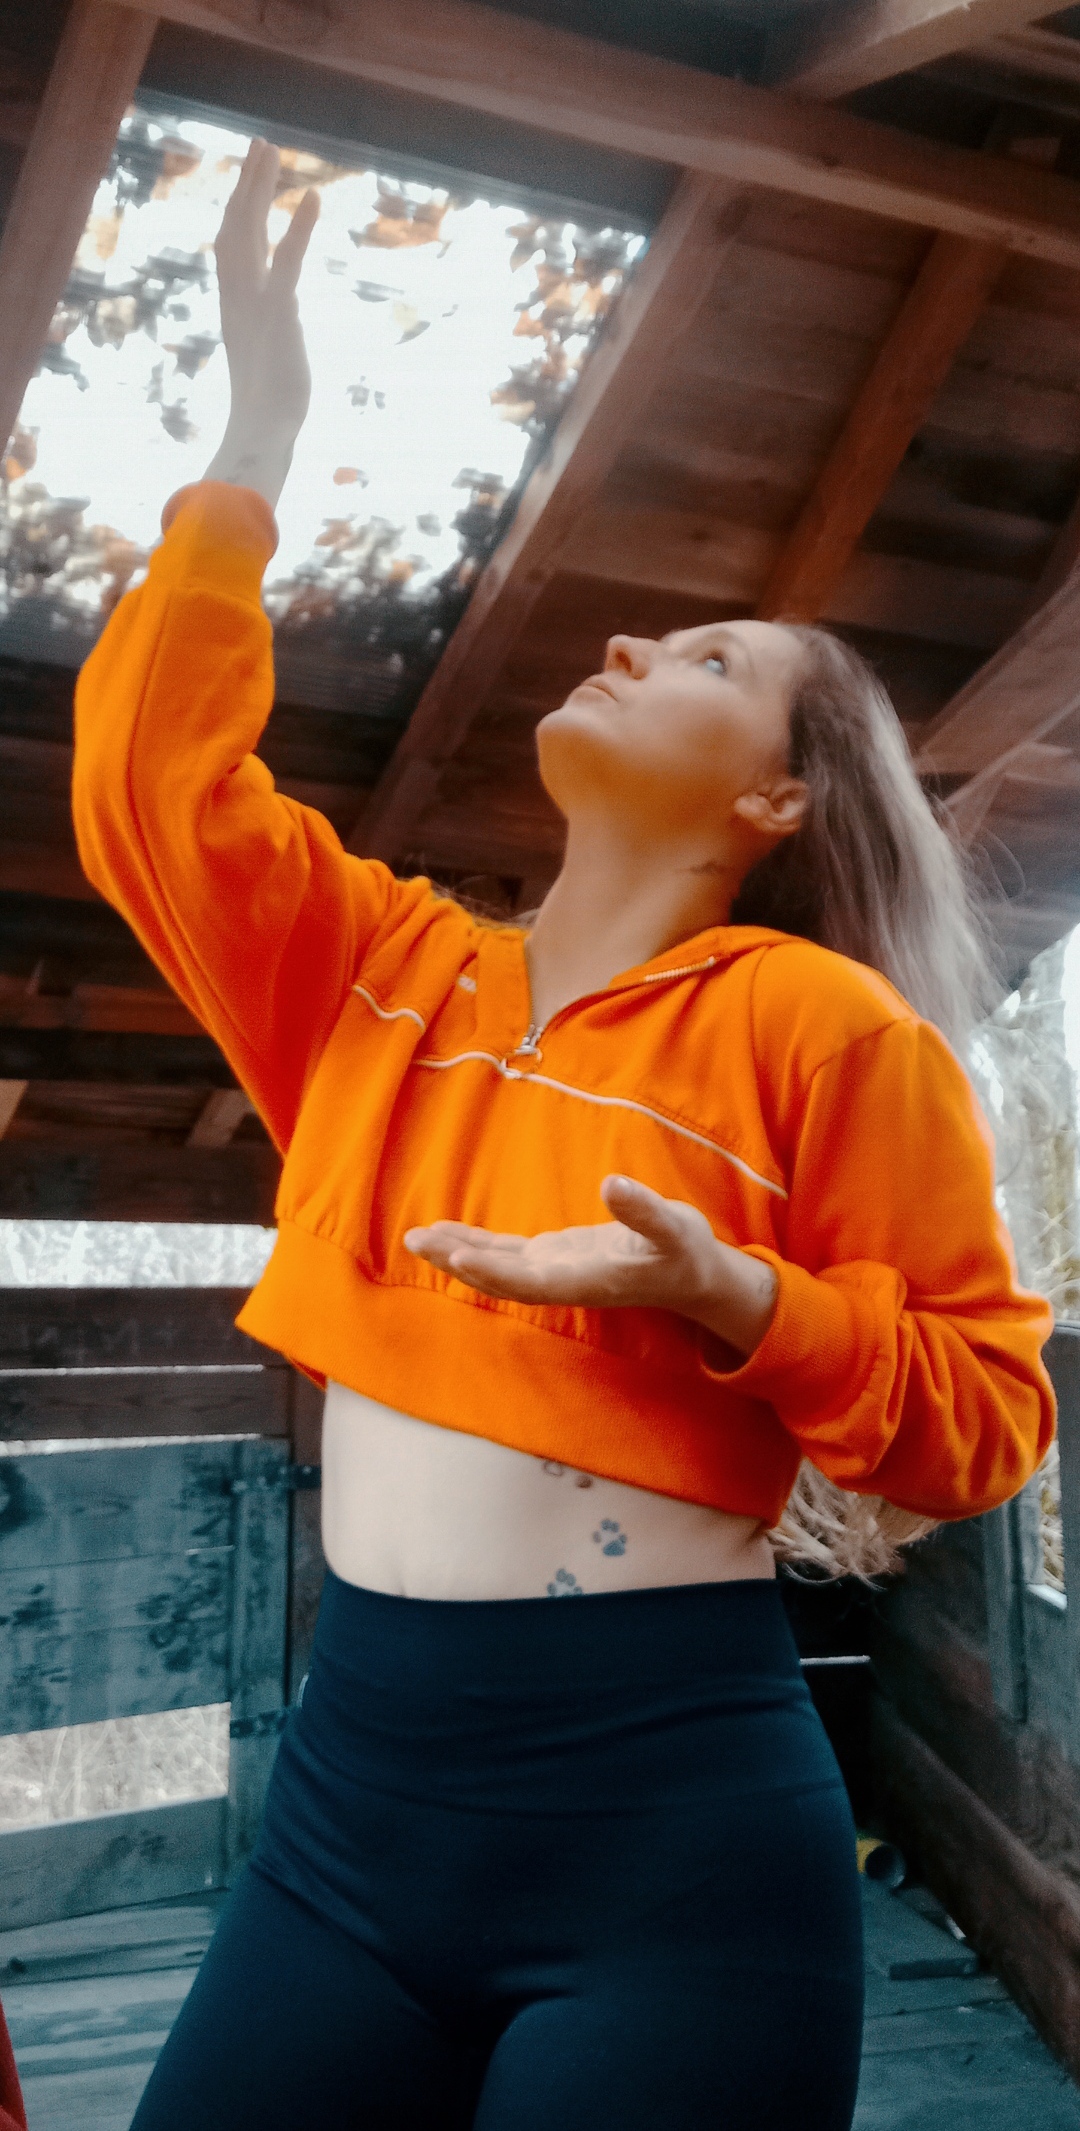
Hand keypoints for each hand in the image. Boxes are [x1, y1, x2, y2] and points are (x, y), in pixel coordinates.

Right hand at [204, 138, 319, 508]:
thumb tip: (276, 342)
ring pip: (251, 232)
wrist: (262, 437)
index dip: (243, 209)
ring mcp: (255, 304)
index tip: (251, 179)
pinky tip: (312, 199)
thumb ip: (269, 344)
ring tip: (271, 149)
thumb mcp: (268, 365)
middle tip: (260, 144)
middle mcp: (239, 298)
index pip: (235, 247)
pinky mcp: (279, 315)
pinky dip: (299, 230)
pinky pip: (288, 263)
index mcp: (236, 308)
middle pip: (237, 226)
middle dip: (248, 183)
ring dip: (261, 188)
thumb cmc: (267, 414)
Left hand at [404, 1175, 778, 1357]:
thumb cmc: (686, 1251)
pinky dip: (477, 1244)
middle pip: (501, 1278)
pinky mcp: (555, 1258)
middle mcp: (564, 1281)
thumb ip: (643, 1211)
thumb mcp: (674, 1227)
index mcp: (588, 1279)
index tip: (458, 1255)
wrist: (695, 1276)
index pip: (531, 1280)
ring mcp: (556, 1271)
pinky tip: (448, 1233)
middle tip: (418, 1240)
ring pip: (498, 1267)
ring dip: (459, 1253)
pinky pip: (507, 1255)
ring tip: (418, 1237)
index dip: (493, 1271)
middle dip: (459, 1260)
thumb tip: (613, 1184)